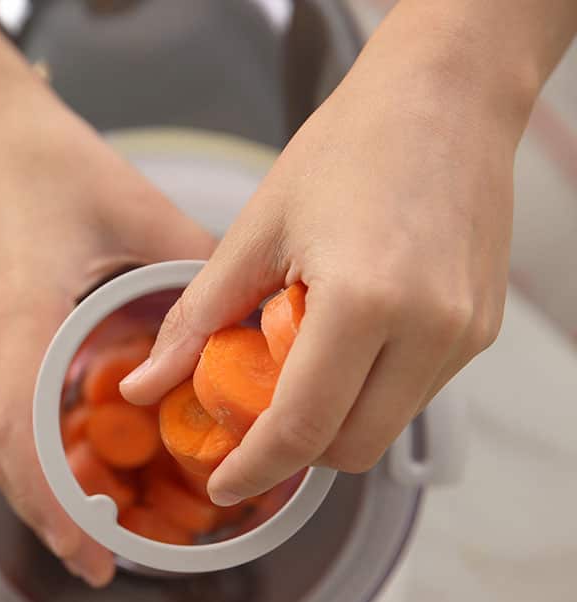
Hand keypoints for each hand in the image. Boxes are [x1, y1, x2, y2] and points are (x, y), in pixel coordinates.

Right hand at [0, 93, 214, 585]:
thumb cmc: (51, 163)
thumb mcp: (138, 210)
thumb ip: (196, 270)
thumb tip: (253, 324)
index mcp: (26, 317)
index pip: (24, 432)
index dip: (56, 502)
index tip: (95, 552)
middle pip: (3, 457)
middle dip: (46, 520)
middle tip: (98, 568)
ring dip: (36, 496)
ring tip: (86, 538)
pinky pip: (3, 414)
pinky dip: (32, 458)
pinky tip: (71, 470)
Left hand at [120, 28, 521, 505]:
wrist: (445, 97)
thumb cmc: (348, 148)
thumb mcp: (254, 234)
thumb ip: (196, 322)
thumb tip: (142, 386)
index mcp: (364, 302)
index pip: (303, 427)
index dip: (255, 467)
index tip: (223, 482)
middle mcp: (428, 329)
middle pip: (351, 449)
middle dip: (295, 448)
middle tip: (251, 412)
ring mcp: (463, 333)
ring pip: (387, 428)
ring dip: (334, 419)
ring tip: (298, 358)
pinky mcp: (480, 328)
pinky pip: (415, 393)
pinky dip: (369, 390)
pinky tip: (342, 339)